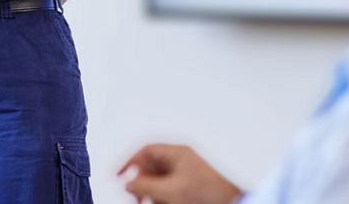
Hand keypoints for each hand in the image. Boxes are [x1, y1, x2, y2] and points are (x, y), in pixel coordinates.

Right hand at [119, 144, 241, 203]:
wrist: (229, 202)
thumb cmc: (209, 192)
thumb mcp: (171, 189)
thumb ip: (146, 185)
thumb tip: (128, 183)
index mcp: (178, 151)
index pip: (146, 150)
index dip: (129, 160)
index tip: (119, 173)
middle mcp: (181, 159)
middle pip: (150, 166)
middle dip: (141, 182)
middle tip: (135, 195)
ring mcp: (185, 172)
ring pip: (158, 179)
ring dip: (151, 192)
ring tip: (151, 202)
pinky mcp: (189, 184)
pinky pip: (167, 187)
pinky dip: (161, 196)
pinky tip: (163, 202)